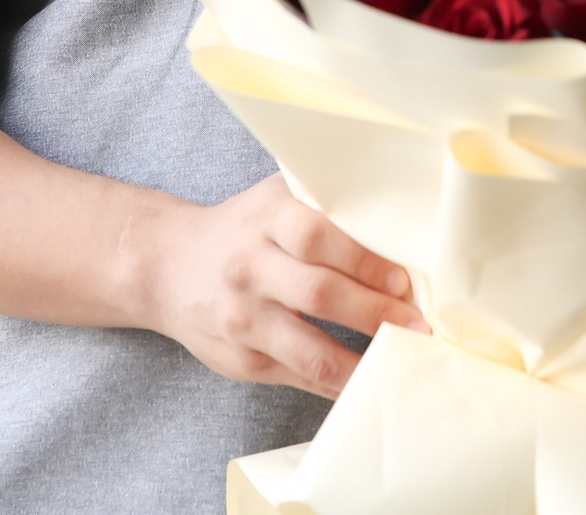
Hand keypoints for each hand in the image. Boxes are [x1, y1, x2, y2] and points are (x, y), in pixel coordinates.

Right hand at [137, 174, 427, 398]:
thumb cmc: (243, 230)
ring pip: (309, 350)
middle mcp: (249, 268)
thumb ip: (325, 207)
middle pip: (318, 293)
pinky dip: (339, 384)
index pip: (316, 236)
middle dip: (375, 313)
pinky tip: (369, 382)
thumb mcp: (274, 200)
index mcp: (266, 219)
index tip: (403, 279)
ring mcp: (242, 319)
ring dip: (362, 361)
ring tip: (402, 360)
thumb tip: (404, 225)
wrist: (167, 266)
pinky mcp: (240, 360)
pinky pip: (299, 378)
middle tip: (418, 324)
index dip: (363, 259)